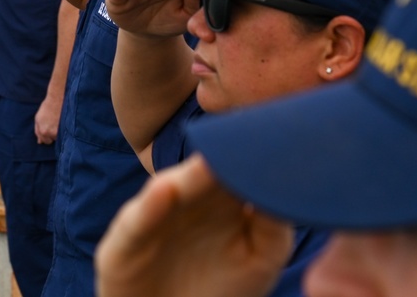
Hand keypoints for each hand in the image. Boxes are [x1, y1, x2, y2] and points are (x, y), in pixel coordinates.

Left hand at [34, 93, 61, 143]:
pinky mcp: (65, 128)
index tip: (48, 132)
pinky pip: (63, 134)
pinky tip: (62, 124)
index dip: (46, 137)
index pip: (44, 141)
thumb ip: (38, 130)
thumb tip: (40, 142)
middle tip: (53, 127)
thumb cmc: (47, 107)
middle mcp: (49, 133)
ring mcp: (58, 131)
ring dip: (57, 133)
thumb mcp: (38, 118)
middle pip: (50, 141)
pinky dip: (63, 130)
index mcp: (42, 131)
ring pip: (57, 138)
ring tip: (58, 124)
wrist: (57, 99)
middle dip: (51, 136)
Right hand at [96, 154, 293, 296]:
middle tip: (247, 136)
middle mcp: (187, 196)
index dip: (253, 150)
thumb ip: (275, 224)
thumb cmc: (221, 290)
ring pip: (171, 186)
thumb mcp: (259, 258)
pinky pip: (138, 219)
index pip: (237, 161)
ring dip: (190, 174)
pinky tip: (167, 189)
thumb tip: (290, 184)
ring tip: (211, 160)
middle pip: (205, 168)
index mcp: (222, 195)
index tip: (276, 136)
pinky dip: (151, 204)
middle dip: (224, 152)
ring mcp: (155, 213)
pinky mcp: (126, 239)